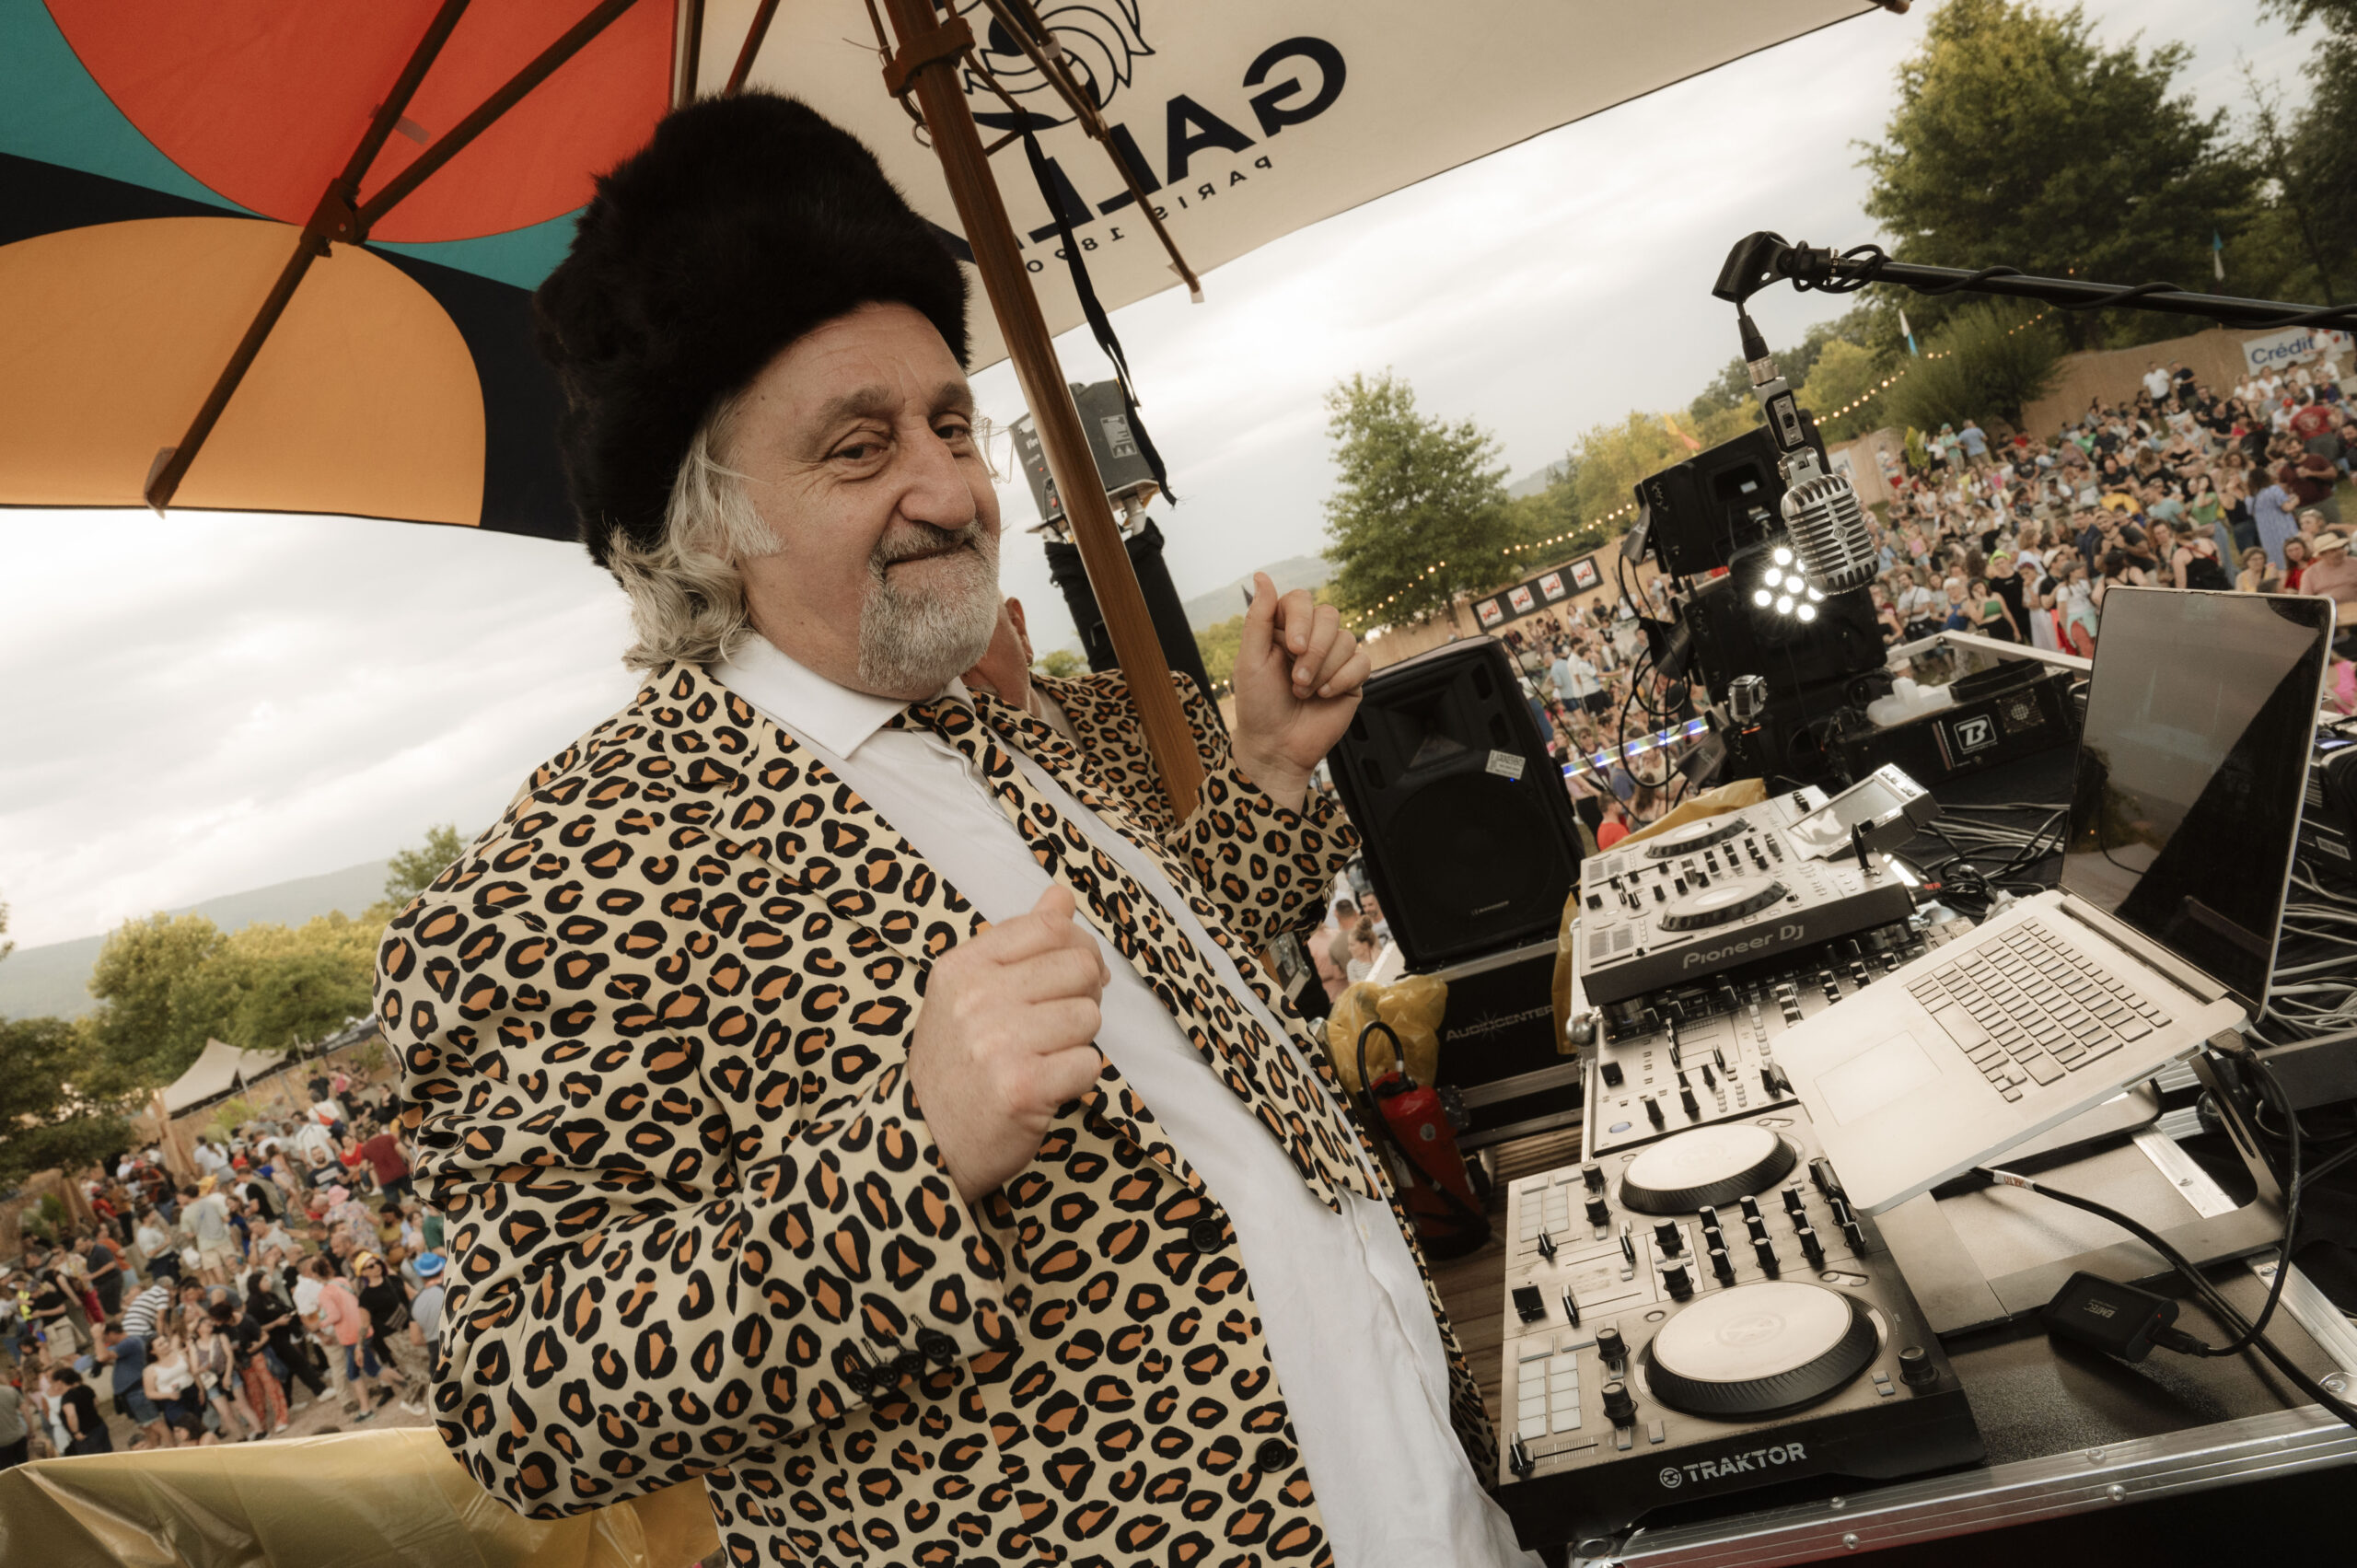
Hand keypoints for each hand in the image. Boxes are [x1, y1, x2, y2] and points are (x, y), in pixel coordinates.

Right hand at [906, 884, 1110, 1206]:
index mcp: (962, 966)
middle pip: (1078, 966)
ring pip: (1088, 1016)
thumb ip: (1018, 940)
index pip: (1049, 926)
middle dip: (1083, 995)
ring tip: (1043, 1057)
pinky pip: (1089, 1063)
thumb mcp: (969, 991)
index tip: (1072, 975)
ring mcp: (998, 1043)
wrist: (926, 1141)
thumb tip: (1061, 896)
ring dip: (1077, 1041)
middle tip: (1058, 1024)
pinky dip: (1077, 1079)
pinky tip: (1046, 1086)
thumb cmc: (955, 1063)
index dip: (1076, 948)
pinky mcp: (1022, 1087)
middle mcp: (977, 998)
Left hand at [1230, 573, 1369, 810]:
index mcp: (1283, 628)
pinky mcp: (1352, 678)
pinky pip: (1362, 662)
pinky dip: (1343, 679)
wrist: (1277, 746)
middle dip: (1314, 650)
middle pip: (1329, 616)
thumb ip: (1258, 617)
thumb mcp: (1250, 659)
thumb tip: (1261, 575)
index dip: (1301, 620)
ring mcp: (1333, 658)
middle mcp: (1311, 638)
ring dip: (1325, 669)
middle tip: (1297, 680)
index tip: (1291, 649)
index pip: (1302, 600)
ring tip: (1305, 692)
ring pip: (1347, 639)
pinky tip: (1325, 696)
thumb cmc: (1258, 705)